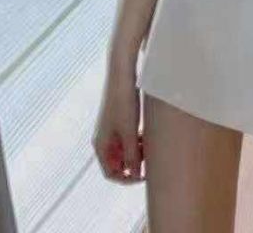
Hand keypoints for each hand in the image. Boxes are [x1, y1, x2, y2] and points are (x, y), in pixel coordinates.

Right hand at [92, 65, 144, 183]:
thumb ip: (132, 154)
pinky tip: (148, 134)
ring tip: (152, 144)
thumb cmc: (123, 101)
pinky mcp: (119, 120)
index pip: (111, 173)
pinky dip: (138, 140)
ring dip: (138, 151)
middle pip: (118, 162)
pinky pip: (128, 138)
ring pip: (125, 150)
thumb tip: (135, 174)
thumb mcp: (130, 131)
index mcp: (101, 145)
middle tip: (151, 157)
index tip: (145, 175)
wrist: (122, 74)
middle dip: (135, 163)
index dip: (127, 178)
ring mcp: (110, 129)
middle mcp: (103, 139)